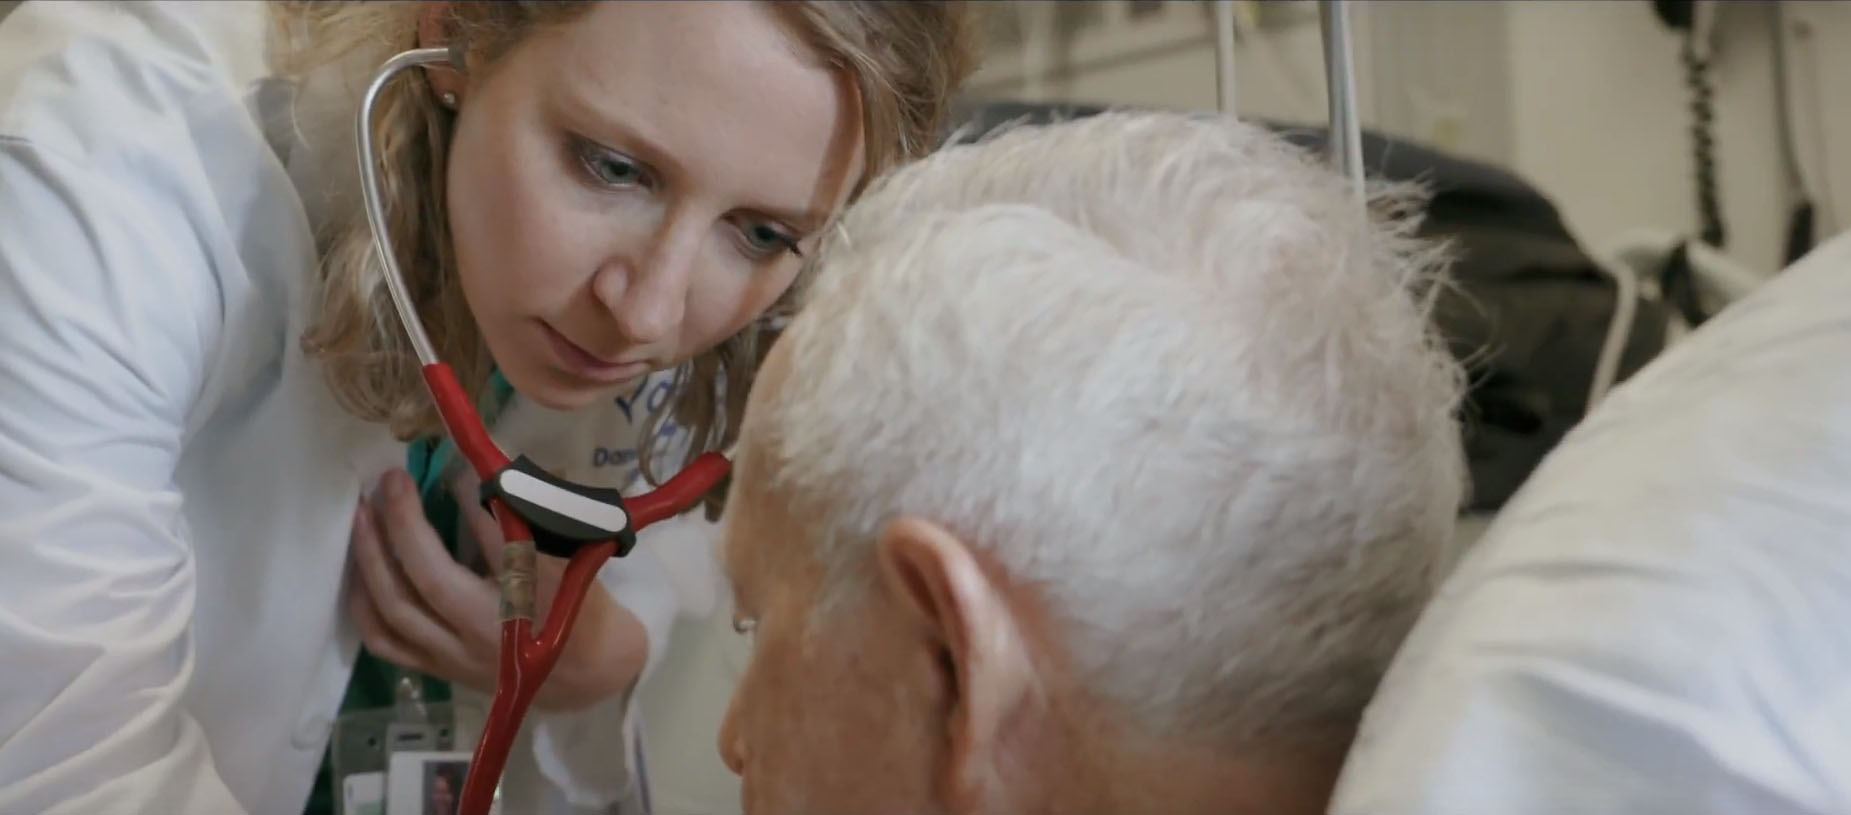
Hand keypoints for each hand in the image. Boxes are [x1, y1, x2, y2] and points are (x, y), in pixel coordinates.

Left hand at [346, 467, 648, 710]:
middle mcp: (482, 635)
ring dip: (371, 561)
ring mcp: (455, 657)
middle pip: (424, 579)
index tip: (450, 466)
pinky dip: (365, 604)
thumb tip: (468, 476)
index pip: (488, 541)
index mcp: (526, 604)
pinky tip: (362, 572)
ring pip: (393, 612)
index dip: (464, 498)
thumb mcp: (564, 558)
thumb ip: (512, 522)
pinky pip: (387, 641)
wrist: (591, 672)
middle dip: (400, 525)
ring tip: (363, 518)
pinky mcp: (440, 670)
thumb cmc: (582, 607)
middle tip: (390, 482)